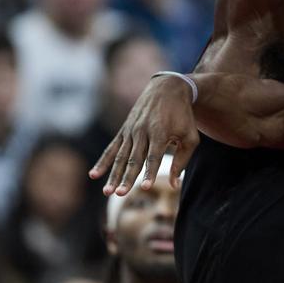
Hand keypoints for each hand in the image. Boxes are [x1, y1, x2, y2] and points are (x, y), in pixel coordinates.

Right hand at [89, 75, 199, 195]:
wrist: (167, 88)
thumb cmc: (183, 115)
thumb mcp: (190, 136)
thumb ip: (183, 160)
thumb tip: (175, 185)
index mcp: (160, 132)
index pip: (154, 157)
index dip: (150, 172)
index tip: (145, 187)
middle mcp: (142, 131)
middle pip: (133, 159)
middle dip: (127, 177)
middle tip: (120, 194)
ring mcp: (131, 130)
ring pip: (120, 156)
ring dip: (113, 175)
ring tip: (108, 192)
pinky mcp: (124, 130)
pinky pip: (112, 148)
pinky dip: (103, 161)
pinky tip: (93, 175)